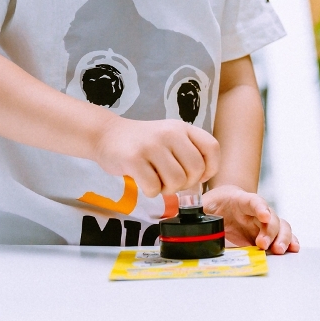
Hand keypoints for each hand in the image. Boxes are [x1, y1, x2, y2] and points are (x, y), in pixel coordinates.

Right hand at [92, 118, 219, 197]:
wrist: (107, 134)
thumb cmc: (143, 142)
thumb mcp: (170, 138)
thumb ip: (187, 153)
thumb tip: (201, 181)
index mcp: (183, 128)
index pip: (212, 148)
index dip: (210, 168)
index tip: (197, 176)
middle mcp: (170, 133)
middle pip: (196, 169)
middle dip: (186, 183)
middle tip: (172, 182)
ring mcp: (152, 145)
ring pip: (176, 180)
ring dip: (168, 189)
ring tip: (157, 182)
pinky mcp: (134, 159)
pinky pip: (154, 187)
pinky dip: (151, 192)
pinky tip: (144, 183)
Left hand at [203, 185, 298, 253]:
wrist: (225, 202)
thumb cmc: (215, 203)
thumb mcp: (202, 205)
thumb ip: (194, 211)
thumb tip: (177, 217)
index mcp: (241, 201)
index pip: (253, 201)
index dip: (260, 207)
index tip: (264, 216)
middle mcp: (257, 211)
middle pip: (271, 217)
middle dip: (270, 231)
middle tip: (264, 245)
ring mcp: (264, 223)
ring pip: (281, 226)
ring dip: (283, 238)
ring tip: (279, 251)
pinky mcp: (267, 234)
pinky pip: (283, 235)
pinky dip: (290, 241)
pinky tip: (293, 249)